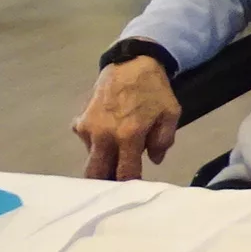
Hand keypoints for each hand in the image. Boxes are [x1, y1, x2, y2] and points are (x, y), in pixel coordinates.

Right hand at [74, 57, 180, 180]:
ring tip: (116, 151)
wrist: (130, 64)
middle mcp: (104, 136)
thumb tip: (154, 160)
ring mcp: (88, 129)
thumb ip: (164, 140)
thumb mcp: (170, 113)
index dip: (130, 183)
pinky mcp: (79, 121)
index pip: (125, 173)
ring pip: (90, 158)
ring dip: (102, 160)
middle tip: (116, 181)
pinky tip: (108, 132)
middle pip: (95, 173)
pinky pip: (85, 141)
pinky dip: (95, 142)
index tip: (135, 187)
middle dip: (105, 181)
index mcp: (129, 136)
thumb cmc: (154, 90)